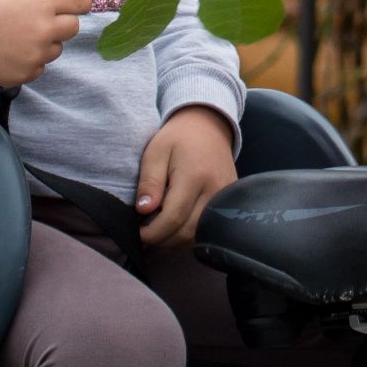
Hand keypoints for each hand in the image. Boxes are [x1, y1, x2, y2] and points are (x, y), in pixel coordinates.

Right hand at [0, 0, 89, 85]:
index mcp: (44, 0)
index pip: (82, 2)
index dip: (77, 3)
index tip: (74, 5)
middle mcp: (45, 28)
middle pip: (73, 28)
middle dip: (61, 23)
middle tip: (39, 21)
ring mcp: (35, 54)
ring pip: (55, 50)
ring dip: (44, 44)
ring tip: (15, 37)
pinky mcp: (24, 74)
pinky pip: (38, 68)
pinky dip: (28, 62)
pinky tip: (8, 52)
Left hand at [137, 104, 238, 247]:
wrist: (208, 127)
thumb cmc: (178, 138)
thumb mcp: (156, 152)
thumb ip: (150, 181)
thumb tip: (144, 210)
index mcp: (195, 176)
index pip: (173, 218)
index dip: (152, 233)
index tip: (137, 234)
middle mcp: (215, 191)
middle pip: (187, 232)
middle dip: (162, 240)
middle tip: (145, 234)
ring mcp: (226, 198)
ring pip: (198, 235)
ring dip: (175, 240)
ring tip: (158, 229)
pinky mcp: (230, 203)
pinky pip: (208, 228)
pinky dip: (189, 233)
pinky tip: (175, 226)